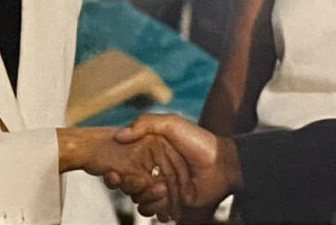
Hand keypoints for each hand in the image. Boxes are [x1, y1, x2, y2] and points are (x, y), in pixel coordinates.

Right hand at [111, 113, 242, 216]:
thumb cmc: (198, 141)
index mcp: (149, 151)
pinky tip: (167, 199)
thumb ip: (144, 124)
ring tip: (164, 190)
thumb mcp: (171, 124)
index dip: (115, 171)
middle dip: (131, 186)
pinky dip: (157, 208)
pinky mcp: (170, 203)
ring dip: (147, 198)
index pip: (123, 164)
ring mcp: (161, 188)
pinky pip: (153, 211)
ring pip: (139, 200)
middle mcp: (153, 170)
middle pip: (129, 185)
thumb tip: (118, 136)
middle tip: (144, 182)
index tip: (113, 173)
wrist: (222, 165)